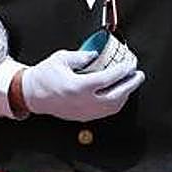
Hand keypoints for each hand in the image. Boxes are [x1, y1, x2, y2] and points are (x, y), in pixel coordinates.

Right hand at [21, 48, 144, 121]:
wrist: (31, 94)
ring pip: (112, 107)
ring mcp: (84, 112)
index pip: (107, 79)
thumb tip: (96, 54)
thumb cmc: (44, 76)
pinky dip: (116, 103)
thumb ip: (81, 56)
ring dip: (125, 95)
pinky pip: (105, 112)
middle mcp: (83, 102)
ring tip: (131, 83)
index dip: (122, 71)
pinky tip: (119, 94)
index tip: (130, 64)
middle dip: (130, 85)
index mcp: (78, 86)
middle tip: (139, 75)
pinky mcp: (83, 116)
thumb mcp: (61, 58)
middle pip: (115, 96)